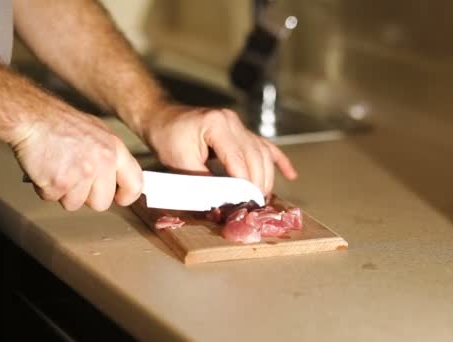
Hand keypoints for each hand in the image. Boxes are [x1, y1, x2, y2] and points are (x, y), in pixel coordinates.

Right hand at [12, 109, 141, 210]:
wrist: (31, 117)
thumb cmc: (60, 125)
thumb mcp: (97, 134)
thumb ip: (110, 158)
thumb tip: (118, 181)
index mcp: (115, 149)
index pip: (135, 184)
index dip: (125, 196)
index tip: (118, 198)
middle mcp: (103, 161)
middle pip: (102, 203)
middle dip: (85, 197)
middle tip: (73, 178)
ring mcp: (82, 172)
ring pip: (75, 204)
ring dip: (62, 192)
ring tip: (57, 168)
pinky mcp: (60, 181)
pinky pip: (52, 199)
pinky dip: (44, 188)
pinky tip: (44, 169)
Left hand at [141, 104, 296, 194]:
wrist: (162, 117)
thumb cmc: (167, 137)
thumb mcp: (180, 162)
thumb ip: (203, 181)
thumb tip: (222, 203)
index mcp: (217, 124)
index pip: (238, 159)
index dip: (243, 185)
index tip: (244, 206)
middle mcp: (232, 121)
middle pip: (255, 156)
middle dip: (257, 184)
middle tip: (255, 207)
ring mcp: (239, 125)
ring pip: (263, 153)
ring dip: (267, 177)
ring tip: (265, 199)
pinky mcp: (241, 132)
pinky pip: (265, 146)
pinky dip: (278, 161)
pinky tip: (290, 174)